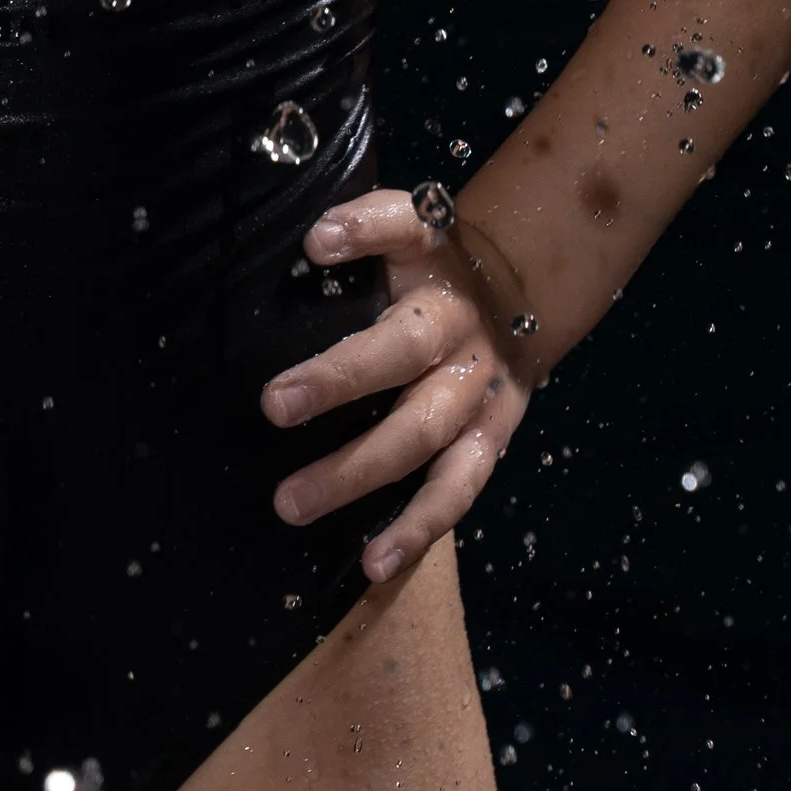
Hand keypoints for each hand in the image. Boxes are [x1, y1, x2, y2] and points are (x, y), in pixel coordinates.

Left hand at [258, 188, 530, 588]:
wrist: (519, 302)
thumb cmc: (434, 267)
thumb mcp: (409, 227)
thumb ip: (366, 226)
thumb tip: (315, 241)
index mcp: (433, 271)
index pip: (402, 235)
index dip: (361, 233)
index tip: (314, 246)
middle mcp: (459, 335)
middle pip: (400, 356)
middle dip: (336, 381)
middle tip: (271, 406)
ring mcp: (479, 397)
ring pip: (422, 441)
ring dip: (358, 475)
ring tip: (292, 504)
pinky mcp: (491, 444)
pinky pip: (455, 493)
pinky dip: (416, 532)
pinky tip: (373, 564)